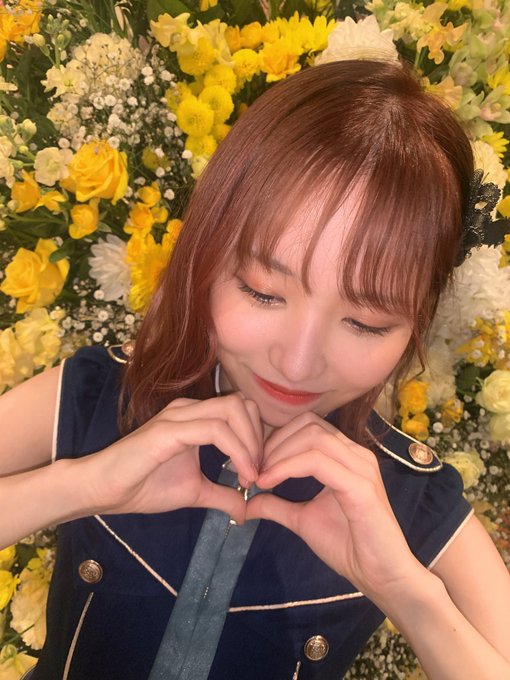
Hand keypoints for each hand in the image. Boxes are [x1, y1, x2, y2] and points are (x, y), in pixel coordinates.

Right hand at [78, 393, 261, 523]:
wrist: (102, 490)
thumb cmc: (142, 486)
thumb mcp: (193, 492)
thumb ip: (222, 495)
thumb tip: (248, 510)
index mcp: (196, 417)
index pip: (241, 410)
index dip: (258, 439)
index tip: (258, 474)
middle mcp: (189, 408)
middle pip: (242, 404)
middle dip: (259, 438)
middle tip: (258, 472)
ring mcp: (178, 416)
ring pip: (233, 410)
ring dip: (251, 444)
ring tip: (251, 475)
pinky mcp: (169, 429)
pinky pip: (215, 429)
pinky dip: (237, 451)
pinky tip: (241, 475)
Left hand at [246, 412, 420, 601]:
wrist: (381, 576)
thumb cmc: (348, 546)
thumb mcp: (303, 520)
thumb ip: (277, 506)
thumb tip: (246, 503)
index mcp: (347, 456)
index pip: (308, 425)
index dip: (276, 439)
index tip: (255, 464)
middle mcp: (356, 454)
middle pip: (308, 425)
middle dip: (274, 443)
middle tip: (254, 469)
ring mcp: (361, 466)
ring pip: (312, 437)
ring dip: (278, 453)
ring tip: (261, 477)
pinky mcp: (361, 485)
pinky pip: (317, 461)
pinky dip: (287, 467)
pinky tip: (270, 482)